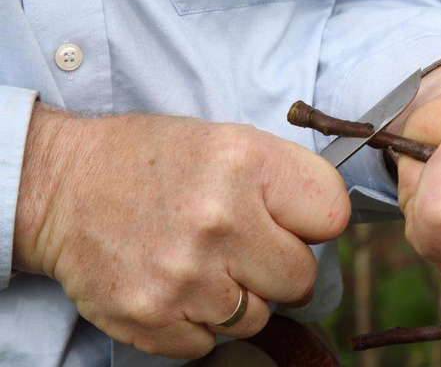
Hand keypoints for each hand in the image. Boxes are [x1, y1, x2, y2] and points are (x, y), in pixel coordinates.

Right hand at [14, 105, 349, 357]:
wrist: (63, 187)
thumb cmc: (151, 161)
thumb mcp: (226, 141)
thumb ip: (283, 183)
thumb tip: (327, 226)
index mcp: (246, 162)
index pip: (334, 215)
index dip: (316, 222)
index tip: (295, 222)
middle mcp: (220, 219)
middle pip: (302, 279)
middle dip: (278, 267)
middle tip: (244, 247)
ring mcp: (186, 275)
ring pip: (258, 318)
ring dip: (237, 298)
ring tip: (202, 262)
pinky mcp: (153, 318)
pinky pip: (210, 342)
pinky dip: (197, 322)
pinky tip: (175, 284)